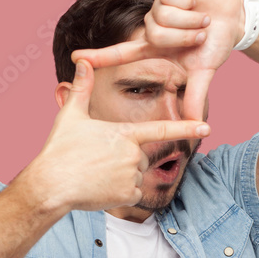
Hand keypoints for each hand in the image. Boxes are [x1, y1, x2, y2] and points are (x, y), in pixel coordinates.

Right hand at [23, 58, 209, 212]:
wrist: (51, 185)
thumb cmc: (59, 150)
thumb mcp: (71, 116)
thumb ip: (82, 89)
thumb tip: (83, 62)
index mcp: (124, 133)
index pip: (162, 128)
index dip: (186, 127)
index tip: (207, 127)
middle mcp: (133, 154)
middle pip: (141, 157)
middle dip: (124, 160)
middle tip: (97, 162)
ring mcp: (132, 176)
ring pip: (136, 176)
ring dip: (121, 178)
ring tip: (96, 175)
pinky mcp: (128, 195)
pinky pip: (133, 193)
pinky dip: (119, 193)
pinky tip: (100, 189)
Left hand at [70, 0, 244, 121]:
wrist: (233, 18)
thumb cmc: (214, 44)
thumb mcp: (203, 73)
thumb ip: (194, 98)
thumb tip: (195, 126)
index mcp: (154, 47)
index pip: (120, 53)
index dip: (99, 57)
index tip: (75, 59)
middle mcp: (151, 27)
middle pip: (154, 35)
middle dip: (183, 38)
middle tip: (201, 35)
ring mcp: (158, 7)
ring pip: (163, 19)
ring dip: (189, 23)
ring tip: (203, 21)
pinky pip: (172, 2)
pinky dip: (191, 9)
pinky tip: (198, 6)